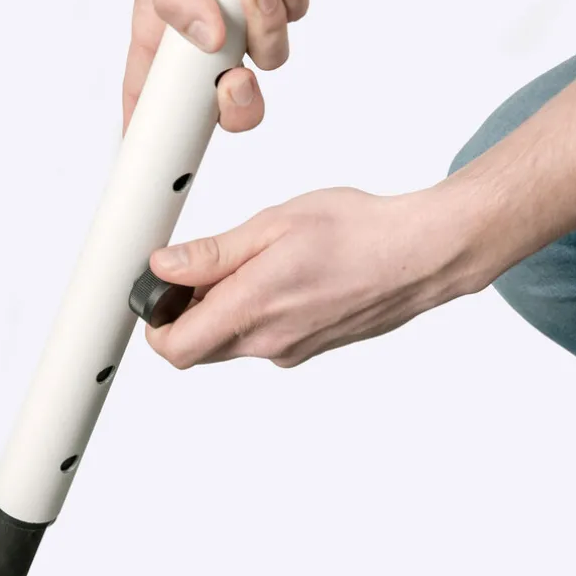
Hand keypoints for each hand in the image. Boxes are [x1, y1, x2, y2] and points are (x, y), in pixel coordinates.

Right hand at [122, 0, 328, 133]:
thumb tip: (205, 43)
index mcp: (164, 21)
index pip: (150, 91)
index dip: (150, 131)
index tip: (152, 162)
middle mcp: (209, 27)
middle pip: (222, 102)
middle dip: (234, 106)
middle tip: (236, 83)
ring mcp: (252, 15)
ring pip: (269, 59)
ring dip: (268, 26)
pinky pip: (298, 13)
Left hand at [145, 186, 478, 368]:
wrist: (421, 255)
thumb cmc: (358, 231)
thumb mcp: (273, 225)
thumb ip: (213, 254)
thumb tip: (163, 267)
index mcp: (254, 308)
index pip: (175, 348)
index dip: (154, 322)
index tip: (158, 290)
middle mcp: (270, 342)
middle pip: (199, 347)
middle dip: (188, 312)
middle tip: (208, 265)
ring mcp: (292, 350)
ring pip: (232, 342)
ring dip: (226, 309)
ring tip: (258, 261)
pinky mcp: (309, 348)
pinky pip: (264, 338)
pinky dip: (258, 312)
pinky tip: (285, 275)